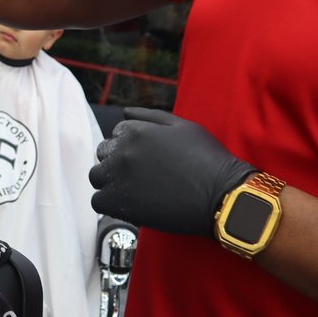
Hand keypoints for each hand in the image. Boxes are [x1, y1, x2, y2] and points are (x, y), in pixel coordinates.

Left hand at [89, 107, 255, 235]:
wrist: (220, 195)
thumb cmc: (207, 158)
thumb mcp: (182, 126)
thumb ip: (149, 116)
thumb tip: (124, 112)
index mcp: (135, 131)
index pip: (116, 135)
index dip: (130, 148)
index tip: (146, 161)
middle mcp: (122, 152)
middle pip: (103, 155)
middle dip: (117, 163)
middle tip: (141, 177)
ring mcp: (119, 178)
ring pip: (97, 177)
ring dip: (110, 182)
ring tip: (135, 190)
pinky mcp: (121, 203)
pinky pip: (98, 202)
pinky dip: (110, 204)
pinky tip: (131, 204)